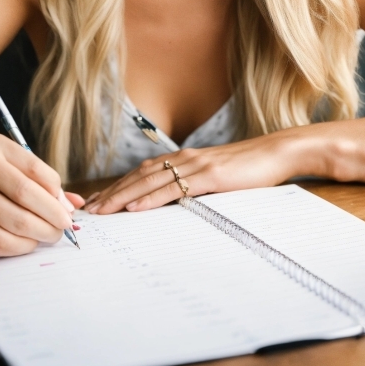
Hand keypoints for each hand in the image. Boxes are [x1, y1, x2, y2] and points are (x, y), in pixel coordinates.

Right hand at [0, 133, 84, 255]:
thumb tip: (74, 205)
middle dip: (51, 218)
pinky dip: (17, 247)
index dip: (56, 195)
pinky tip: (25, 243)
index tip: (67, 212)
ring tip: (47, 236)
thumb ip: (45, 182)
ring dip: (37, 236)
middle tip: (62, 229)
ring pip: (11, 226)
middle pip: (24, 199)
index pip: (35, 172)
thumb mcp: (16, 163)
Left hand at [86, 132, 303, 214]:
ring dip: (122, 197)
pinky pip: (174, 189)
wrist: (275, 153)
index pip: (141, 175)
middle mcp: (183, 159)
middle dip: (111, 194)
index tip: (97, 203)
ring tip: (103, 211)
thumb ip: (192, 185)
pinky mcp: (209, 176)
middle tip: (89, 211)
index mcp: (182, 159)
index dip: (117, 188)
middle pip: (138, 178)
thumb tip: (173, 203)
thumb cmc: (247, 169)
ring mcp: (195, 166)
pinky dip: (151, 199)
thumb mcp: (214, 177)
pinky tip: (135, 208)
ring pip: (150, 183)